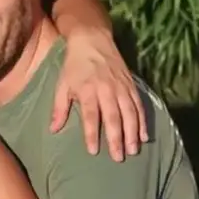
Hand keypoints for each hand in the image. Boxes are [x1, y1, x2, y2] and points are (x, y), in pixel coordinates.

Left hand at [51, 31, 146, 160]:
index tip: (93, 151)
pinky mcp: (131, 85)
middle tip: (118, 157)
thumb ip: (59, 109)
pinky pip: (139, 105)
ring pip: (130, 113)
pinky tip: (144, 135)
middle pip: (114, 117)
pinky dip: (143, 121)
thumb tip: (53, 130)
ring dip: (132, 133)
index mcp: (88, 91)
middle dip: (116, 138)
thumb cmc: (73, 66)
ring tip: (133, 150)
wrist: (93, 41)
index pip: (91, 116)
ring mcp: (121, 87)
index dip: (92, 134)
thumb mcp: (62, 86)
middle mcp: (107, 90)